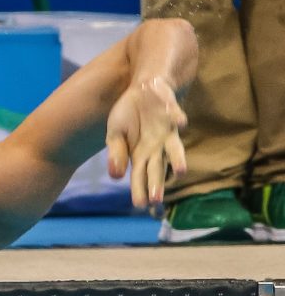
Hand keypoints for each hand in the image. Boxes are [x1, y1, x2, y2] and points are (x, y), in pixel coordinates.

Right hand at [105, 76, 186, 208]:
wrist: (141, 90)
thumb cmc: (127, 116)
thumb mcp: (114, 135)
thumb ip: (116, 154)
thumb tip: (116, 176)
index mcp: (139, 156)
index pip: (139, 177)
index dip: (140, 190)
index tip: (140, 205)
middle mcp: (156, 148)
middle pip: (156, 169)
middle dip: (156, 184)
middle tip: (155, 200)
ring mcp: (167, 132)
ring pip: (174, 149)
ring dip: (178, 159)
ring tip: (181, 171)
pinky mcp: (173, 113)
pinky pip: (175, 116)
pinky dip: (177, 119)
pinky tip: (180, 123)